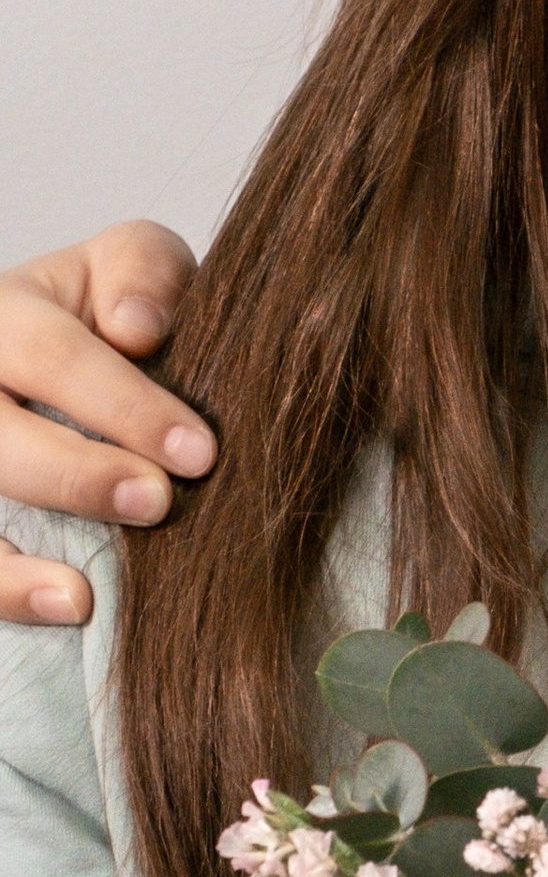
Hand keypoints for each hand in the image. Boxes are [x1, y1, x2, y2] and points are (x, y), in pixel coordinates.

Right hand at [0, 225, 212, 623]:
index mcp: (5, 316)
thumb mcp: (132, 268)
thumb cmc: (112, 314)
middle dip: (74, 475)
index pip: (52, 355)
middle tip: (158, 502)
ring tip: (81, 595)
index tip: (199, 452)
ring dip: (12, 562)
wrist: (83, 359)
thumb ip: (144, 271)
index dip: (123, 405)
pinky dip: (6, 590)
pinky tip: (66, 608)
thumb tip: (136, 327)